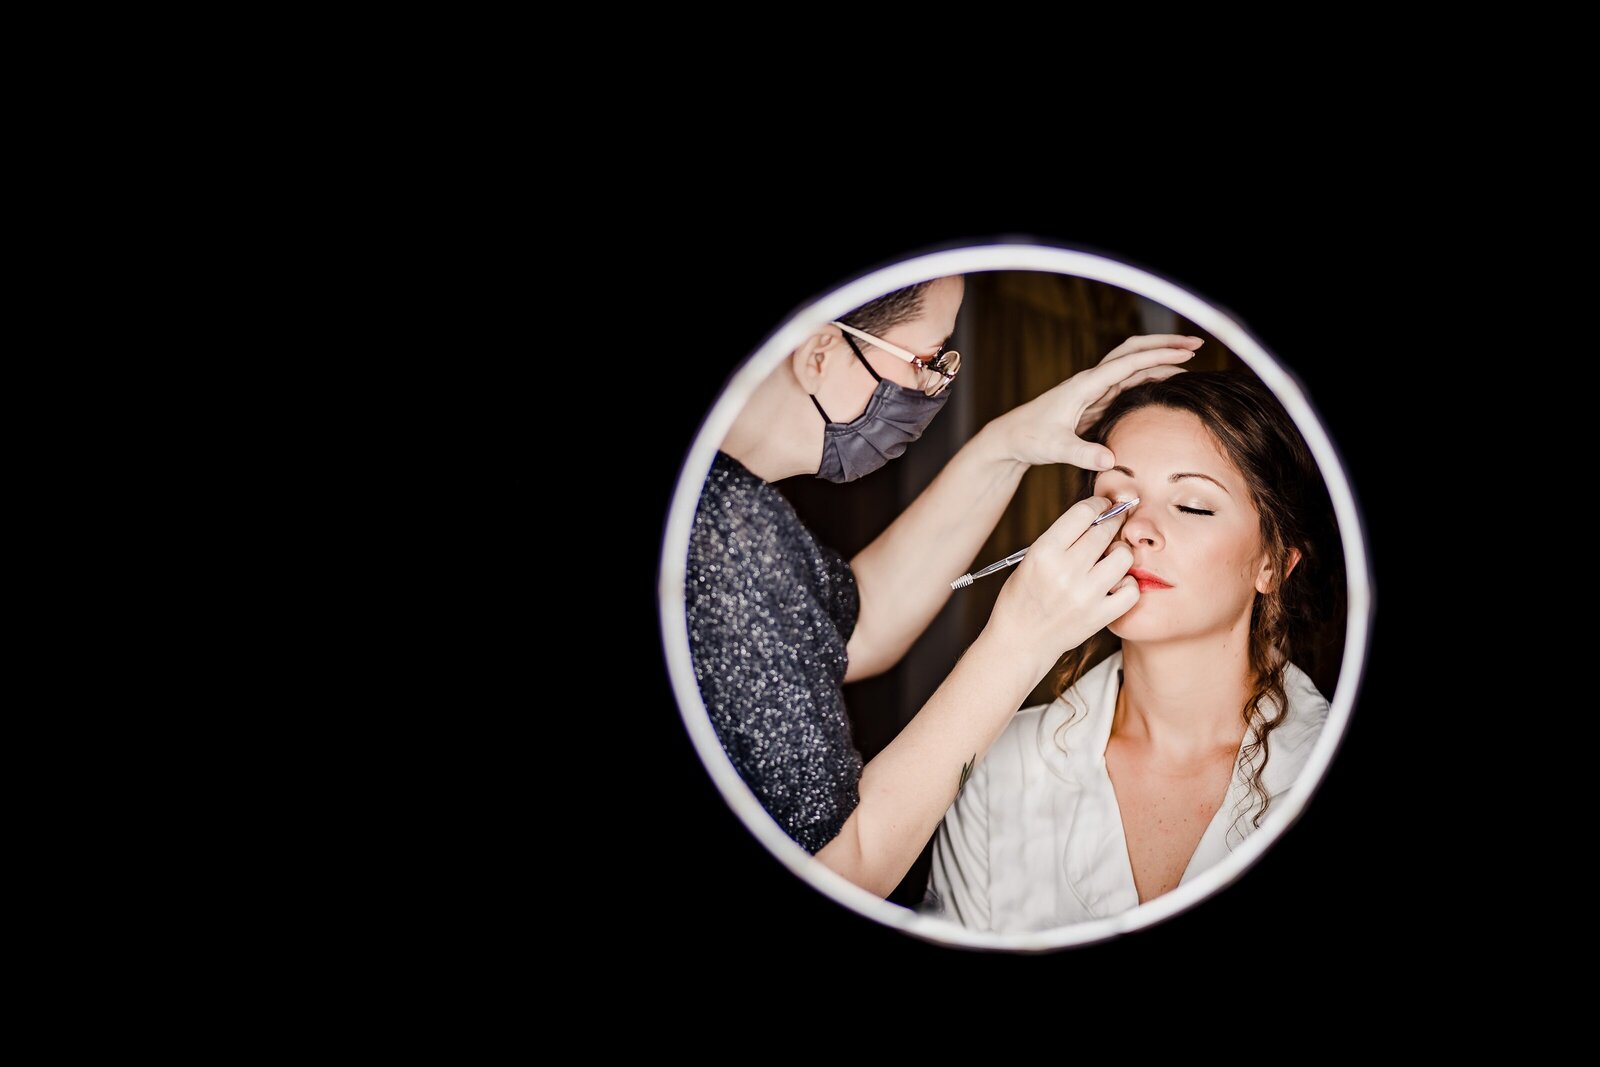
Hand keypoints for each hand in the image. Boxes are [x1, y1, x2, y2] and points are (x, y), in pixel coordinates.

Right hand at [985, 497, 1138, 666]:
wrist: (1019, 641)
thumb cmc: (1023, 596)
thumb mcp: (1031, 559)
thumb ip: (1062, 539)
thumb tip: (1099, 515)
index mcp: (1044, 552)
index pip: (1083, 513)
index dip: (1098, 504)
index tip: (1104, 506)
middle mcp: (1065, 571)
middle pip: (1105, 530)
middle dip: (1114, 521)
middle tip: (1115, 522)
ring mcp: (1085, 595)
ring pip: (1123, 556)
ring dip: (1120, 552)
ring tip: (1111, 557)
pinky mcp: (1099, 616)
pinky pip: (1131, 590)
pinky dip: (1127, 583)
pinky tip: (1116, 583)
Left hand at [997, 335, 1201, 469]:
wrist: (1012, 438)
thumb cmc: (1030, 438)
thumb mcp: (1055, 448)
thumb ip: (1081, 453)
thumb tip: (1110, 461)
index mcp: (1085, 385)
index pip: (1127, 363)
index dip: (1157, 357)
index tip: (1186, 354)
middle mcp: (1092, 381)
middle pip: (1133, 351)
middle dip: (1164, 344)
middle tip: (1196, 343)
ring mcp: (1095, 389)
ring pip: (1133, 364)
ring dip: (1160, 358)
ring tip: (1190, 356)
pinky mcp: (1097, 400)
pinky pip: (1129, 381)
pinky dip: (1150, 375)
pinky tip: (1167, 380)